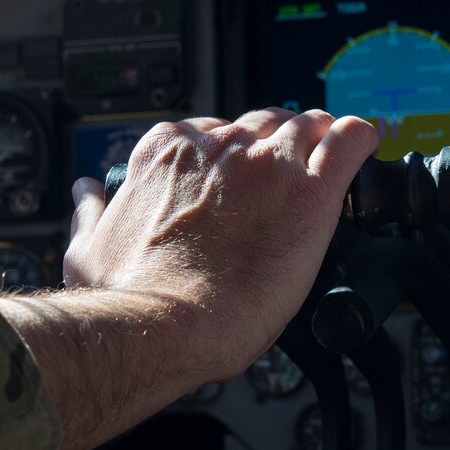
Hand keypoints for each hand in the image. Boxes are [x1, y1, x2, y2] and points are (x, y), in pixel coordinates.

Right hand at [62, 108, 378, 377]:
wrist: (168, 325)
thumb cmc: (126, 295)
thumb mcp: (87, 249)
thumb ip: (91, 212)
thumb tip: (87, 194)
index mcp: (163, 154)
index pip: (205, 130)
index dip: (225, 155)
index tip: (232, 179)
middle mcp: (215, 147)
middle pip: (259, 124)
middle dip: (271, 146)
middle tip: (276, 182)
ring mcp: (266, 164)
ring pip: (307, 125)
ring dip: (317, 139)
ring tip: (324, 160)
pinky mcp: (310, 192)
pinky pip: (351, 140)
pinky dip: (359, 139)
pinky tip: (363, 145)